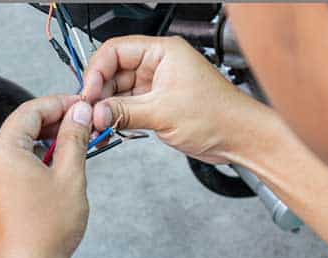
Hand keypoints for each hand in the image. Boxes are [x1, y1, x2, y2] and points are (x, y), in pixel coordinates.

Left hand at [0, 95, 91, 257]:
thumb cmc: (44, 232)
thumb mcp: (69, 176)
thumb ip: (73, 139)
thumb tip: (77, 114)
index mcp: (3, 151)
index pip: (30, 110)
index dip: (58, 103)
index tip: (79, 105)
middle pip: (22, 127)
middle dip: (54, 122)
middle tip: (81, 125)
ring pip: (20, 147)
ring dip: (47, 142)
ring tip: (74, 147)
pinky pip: (16, 166)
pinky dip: (37, 160)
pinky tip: (58, 169)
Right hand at [82, 35, 275, 164]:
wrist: (240, 138)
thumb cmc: (219, 116)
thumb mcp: (163, 113)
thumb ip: (124, 112)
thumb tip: (96, 113)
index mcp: (163, 52)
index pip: (116, 50)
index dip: (97, 70)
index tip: (88, 92)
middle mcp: (159, 64)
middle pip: (114, 71)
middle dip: (100, 92)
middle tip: (89, 112)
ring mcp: (158, 85)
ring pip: (120, 91)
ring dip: (107, 107)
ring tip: (98, 123)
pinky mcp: (159, 104)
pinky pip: (130, 106)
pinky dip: (119, 117)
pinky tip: (110, 126)